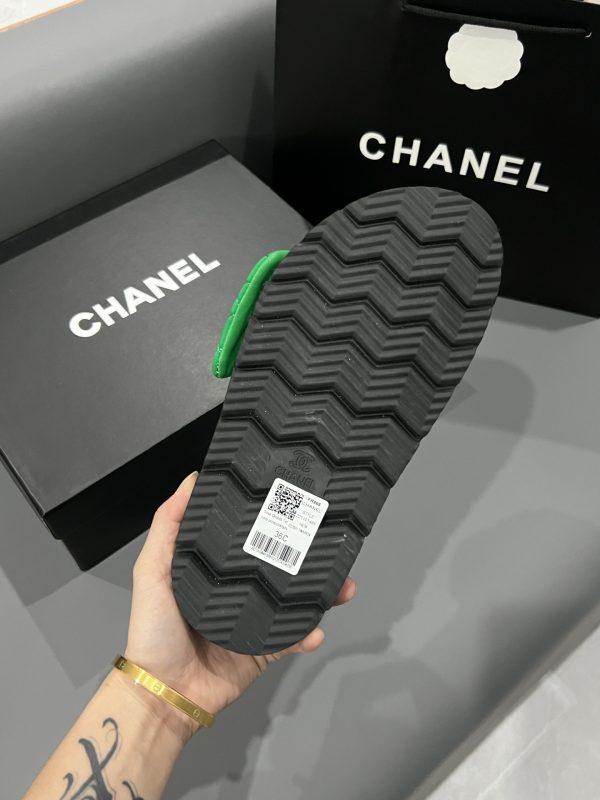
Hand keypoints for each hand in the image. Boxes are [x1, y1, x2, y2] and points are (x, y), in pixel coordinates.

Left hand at [124, 472, 355, 736]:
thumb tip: (190, 481)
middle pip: (279, 566)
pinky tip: (316, 628)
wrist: (165, 694)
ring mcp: (253, 620)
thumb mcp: (152, 570)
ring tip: (341, 585)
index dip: (269, 520)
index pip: (247, 537)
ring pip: (295, 600)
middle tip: (330, 542)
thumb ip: (167, 526)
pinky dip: (309, 634)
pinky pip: (294, 637)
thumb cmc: (153, 631)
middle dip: (307, 555)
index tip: (292, 502)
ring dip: (322, 592)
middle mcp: (237, 591)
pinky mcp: (264, 649)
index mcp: (213, 570)